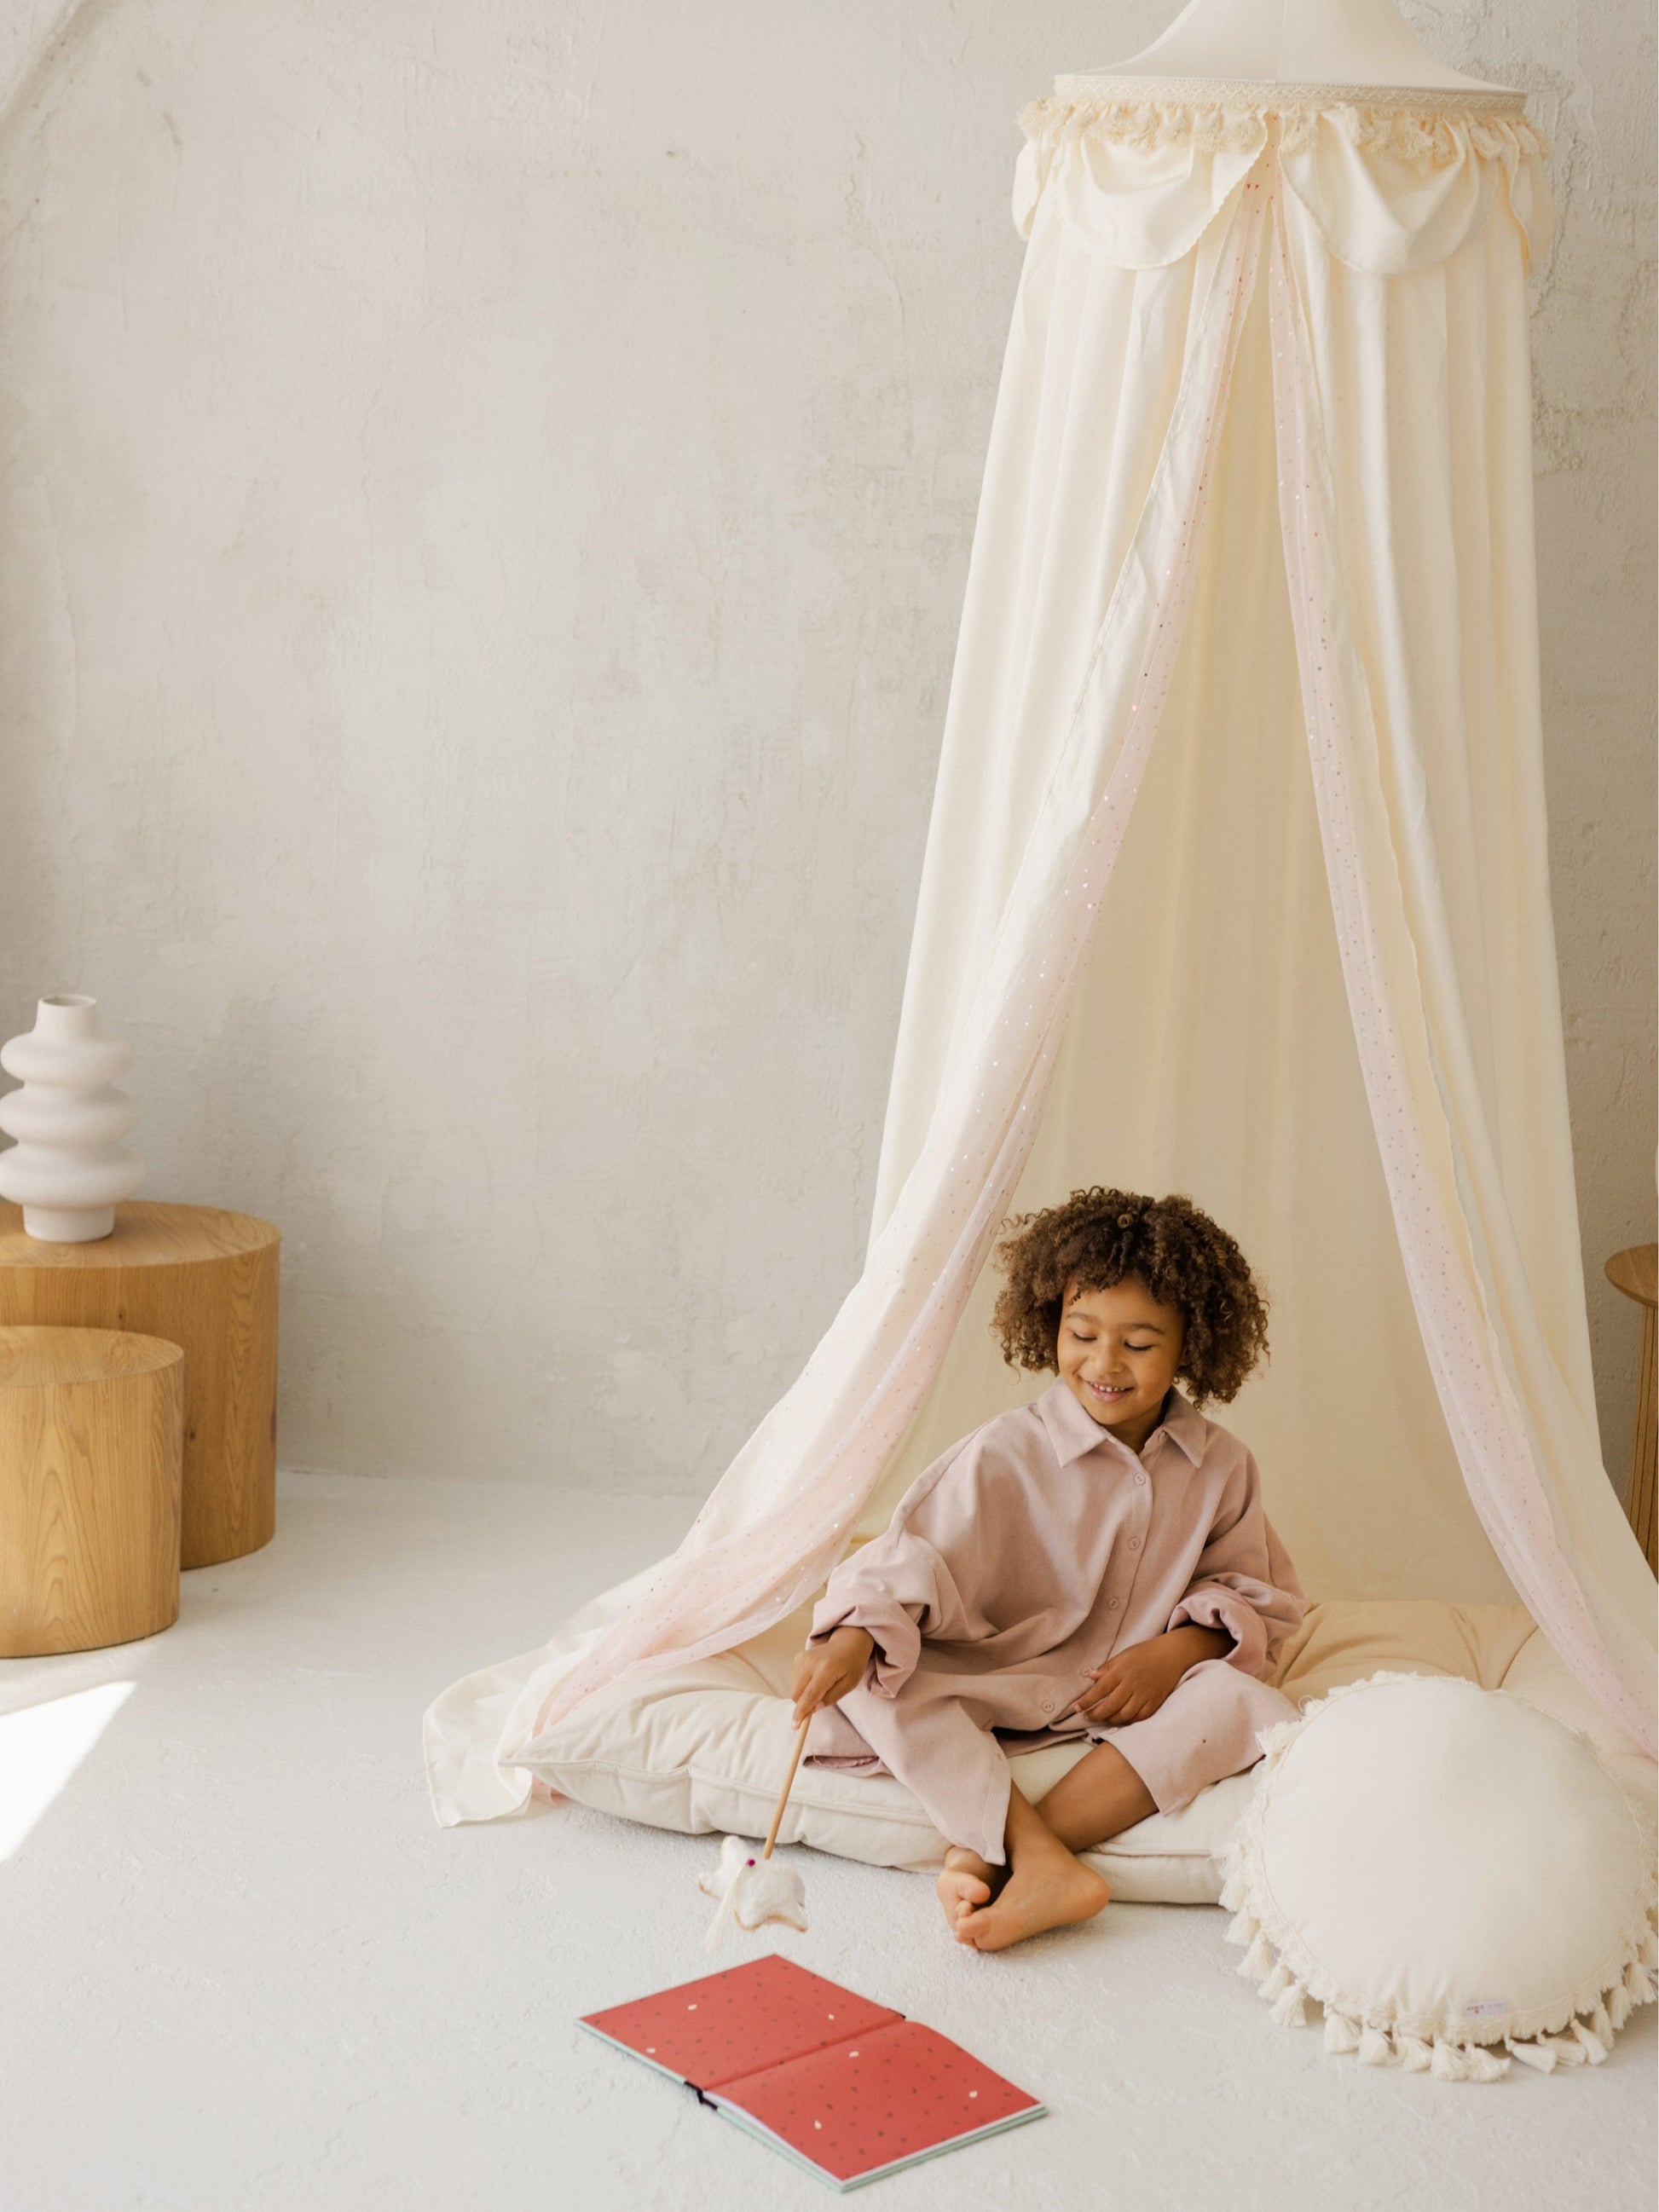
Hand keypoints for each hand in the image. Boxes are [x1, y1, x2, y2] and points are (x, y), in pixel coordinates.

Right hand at [790, 1627, 874, 1726]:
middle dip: (803, 1705)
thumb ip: (831, 1698)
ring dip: (804, 1695)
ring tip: (822, 1685)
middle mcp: (810, 1662)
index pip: (810, 1694)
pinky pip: (795, 1681)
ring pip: (794, 1689)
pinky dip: (803, 1686)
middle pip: (796, 1693)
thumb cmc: (851, 1664)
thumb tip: (813, 1710)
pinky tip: (816, 1677)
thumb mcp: (849, 1684)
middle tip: (818, 1704)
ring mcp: (802, 1658)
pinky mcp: (797, 1658)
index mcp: (826, 1668)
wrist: (847, 1641)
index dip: (802, 1711)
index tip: (795, 1726)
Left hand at [1070, 1624, 1230, 1726]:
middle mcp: (1132, 1685)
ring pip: (1123, 1715)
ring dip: (1109, 1720)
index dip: (1086, 1701)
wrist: (1172, 1656)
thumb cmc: (1145, 1653)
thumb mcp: (1123, 1655)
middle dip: (1095, 1714)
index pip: (1099, 1689)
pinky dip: (1127, 1722)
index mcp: (1122, 1671)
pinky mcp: (1154, 1703)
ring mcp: (1144, 1696)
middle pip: (1110, 1706)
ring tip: (1101, 1719)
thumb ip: (1107, 1668)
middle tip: (1086, 1717)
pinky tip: (1119, 1720)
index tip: (1076, 1708)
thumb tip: (1090, 1677)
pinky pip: (1138, 1718)